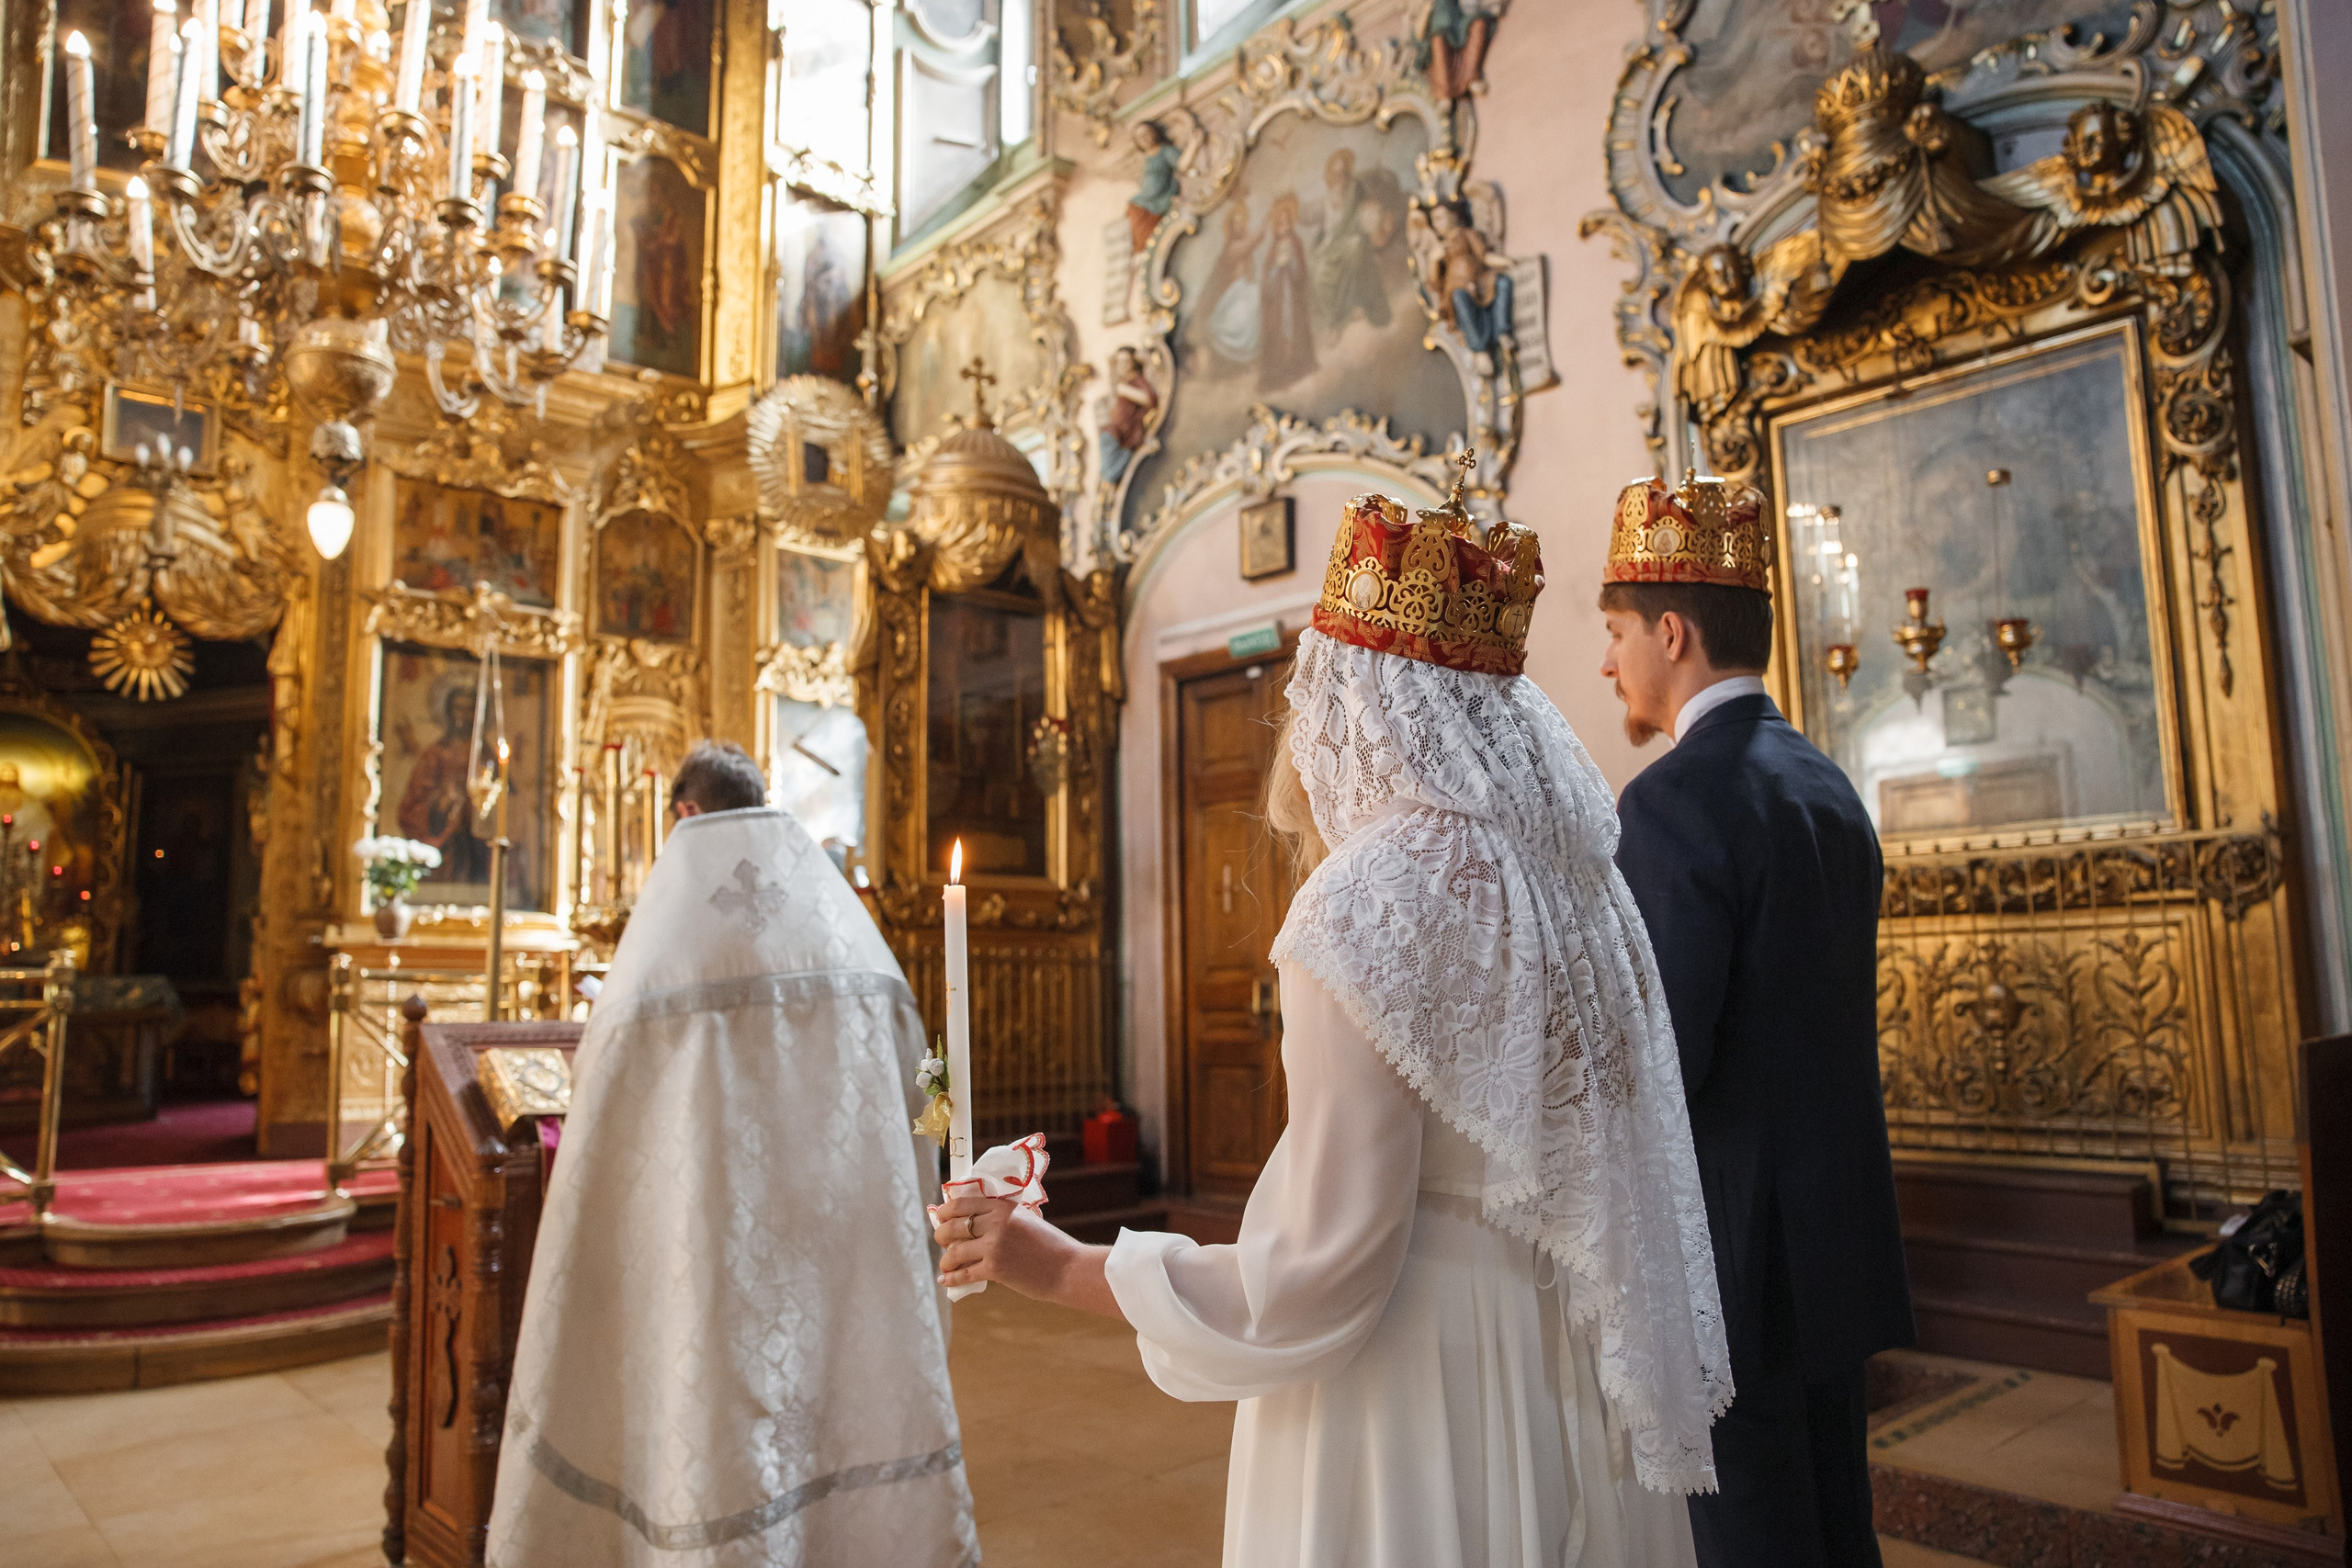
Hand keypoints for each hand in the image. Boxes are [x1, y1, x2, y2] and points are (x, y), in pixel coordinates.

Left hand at [926, 1194, 1124, 1319]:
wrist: (1067, 1268)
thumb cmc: (1048, 1245)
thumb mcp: (1024, 1219)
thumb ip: (1000, 1216)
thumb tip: (968, 1222)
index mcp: (1003, 1206)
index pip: (961, 1203)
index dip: (945, 1211)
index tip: (941, 1217)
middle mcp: (996, 1222)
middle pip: (952, 1226)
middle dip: (941, 1235)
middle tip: (942, 1241)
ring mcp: (995, 1246)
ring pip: (954, 1251)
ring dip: (945, 1260)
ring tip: (946, 1265)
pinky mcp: (995, 1269)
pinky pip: (964, 1273)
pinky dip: (952, 1278)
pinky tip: (947, 1280)